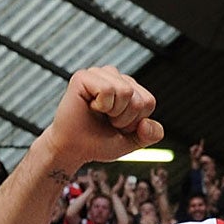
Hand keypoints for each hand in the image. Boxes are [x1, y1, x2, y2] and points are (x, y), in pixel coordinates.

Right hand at [40, 67, 161, 167]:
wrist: (73, 149)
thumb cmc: (98, 142)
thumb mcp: (132, 141)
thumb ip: (150, 135)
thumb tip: (147, 123)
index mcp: (128, 87)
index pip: (148, 102)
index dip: (135, 122)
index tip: (117, 126)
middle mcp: (114, 77)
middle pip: (139, 99)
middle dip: (125, 119)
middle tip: (106, 121)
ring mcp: (99, 74)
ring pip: (126, 91)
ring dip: (113, 112)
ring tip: (99, 113)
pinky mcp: (83, 76)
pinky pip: (107, 90)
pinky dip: (101, 105)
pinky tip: (90, 106)